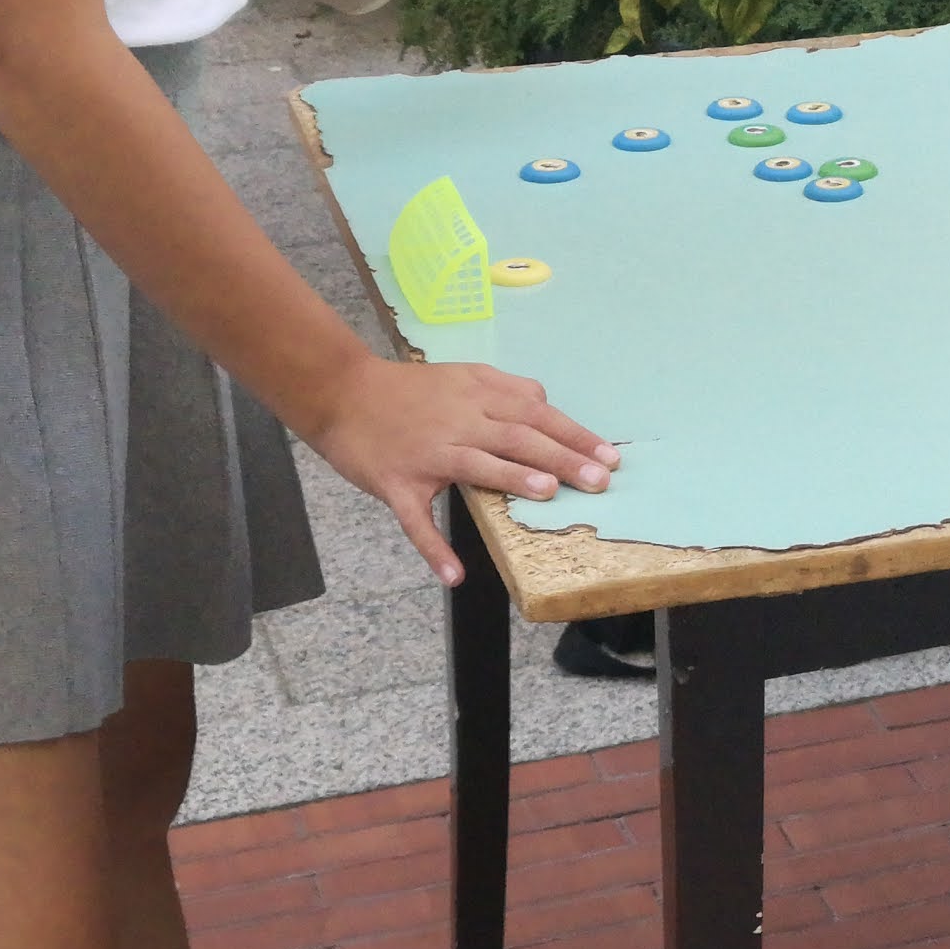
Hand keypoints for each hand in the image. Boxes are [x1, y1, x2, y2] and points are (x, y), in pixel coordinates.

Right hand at [311, 353, 615, 583]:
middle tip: (598, 480)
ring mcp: (427, 454)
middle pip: (517, 437)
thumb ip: (504, 387)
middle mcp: (458, 423)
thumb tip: (544, 401)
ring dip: (512, 479)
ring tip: (547, 494)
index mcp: (477, 397)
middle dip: (561, 458)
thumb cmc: (406, 389)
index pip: (536, 415)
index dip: (574, 436)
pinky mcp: (396, 482)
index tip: (610, 457)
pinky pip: (415, 519)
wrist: (340, 391)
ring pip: (475, 465)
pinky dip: (432, 546)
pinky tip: (453, 573)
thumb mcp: (461, 375)